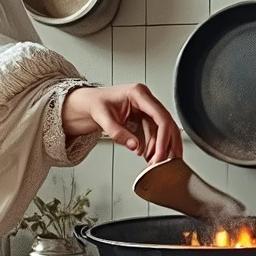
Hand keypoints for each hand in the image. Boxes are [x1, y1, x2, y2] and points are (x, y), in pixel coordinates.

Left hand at [62, 83, 181, 164]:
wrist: (88, 104)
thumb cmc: (94, 103)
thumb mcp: (102, 118)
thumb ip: (118, 132)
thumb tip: (134, 146)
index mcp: (138, 93)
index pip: (160, 116)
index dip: (163, 137)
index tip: (161, 153)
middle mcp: (145, 100)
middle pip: (166, 123)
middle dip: (167, 144)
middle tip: (163, 161)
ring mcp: (145, 108)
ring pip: (162, 130)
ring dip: (160, 147)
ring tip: (154, 162)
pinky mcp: (143, 117)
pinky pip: (153, 133)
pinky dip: (152, 146)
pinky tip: (147, 156)